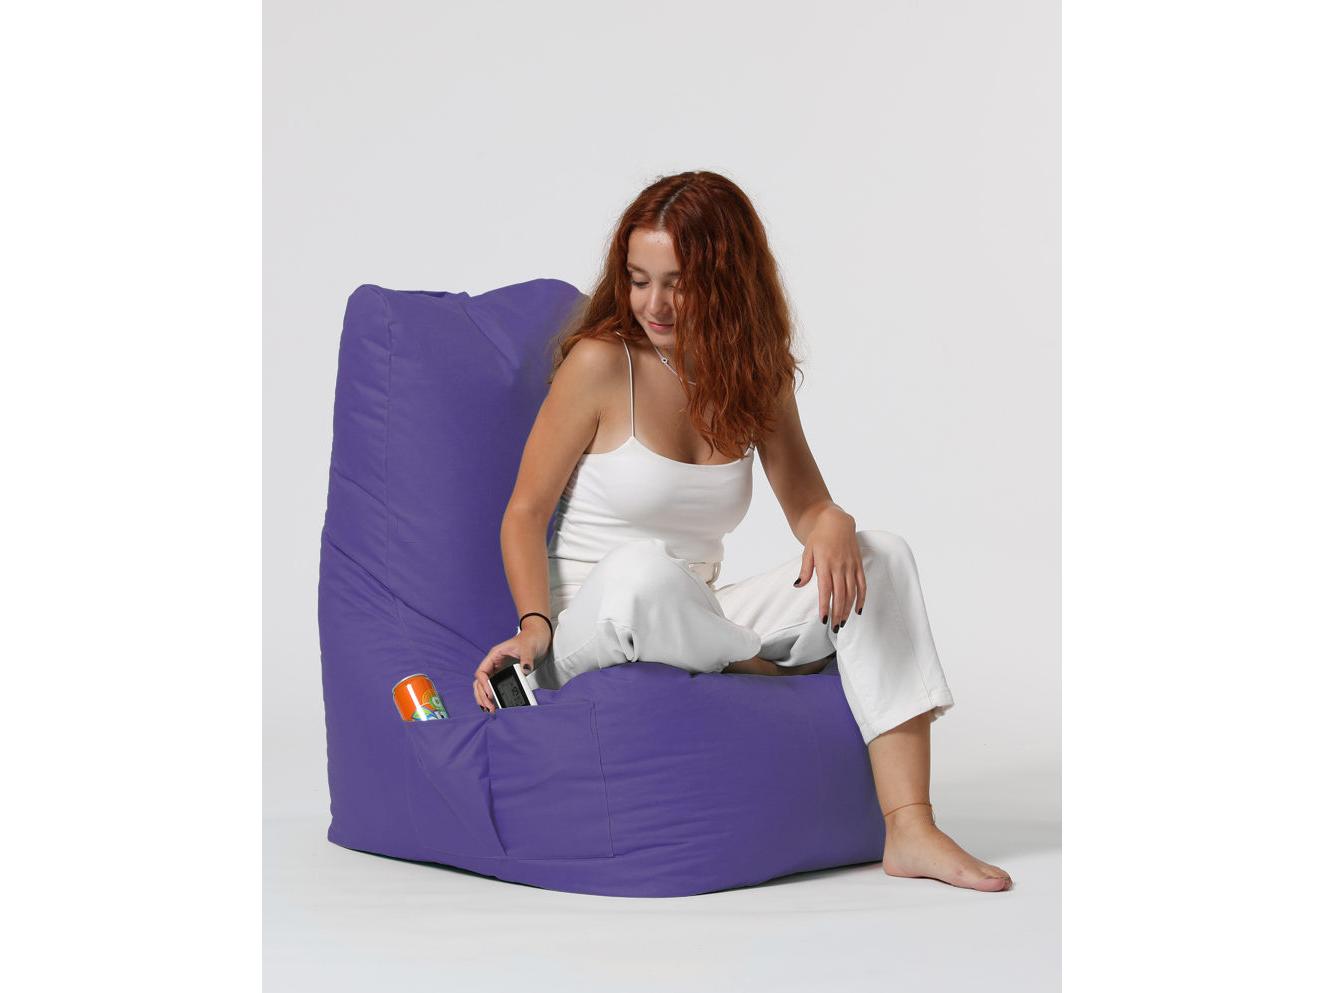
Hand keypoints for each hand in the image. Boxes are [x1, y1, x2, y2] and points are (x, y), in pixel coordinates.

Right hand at [471, 626, 550, 712]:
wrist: (539, 638)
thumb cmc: (531, 639)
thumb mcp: (529, 648)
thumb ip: (526, 659)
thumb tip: (524, 671)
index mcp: (495, 655)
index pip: (482, 672)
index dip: (484, 684)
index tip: (490, 694)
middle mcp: (494, 663)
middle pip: (480, 682)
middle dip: (482, 695)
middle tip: (489, 708)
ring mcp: (499, 670)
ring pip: (485, 686)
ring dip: (485, 698)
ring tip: (489, 709)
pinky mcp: (506, 675)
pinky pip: (495, 687)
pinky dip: (493, 696)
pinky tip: (495, 705)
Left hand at [793, 509, 865, 631]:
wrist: (836, 521)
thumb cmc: (819, 537)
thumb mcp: (808, 551)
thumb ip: (805, 570)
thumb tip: (798, 585)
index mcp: (825, 564)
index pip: (825, 590)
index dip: (825, 606)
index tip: (823, 619)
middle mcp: (839, 566)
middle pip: (840, 594)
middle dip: (837, 612)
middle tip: (834, 627)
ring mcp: (851, 566)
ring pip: (852, 591)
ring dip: (848, 608)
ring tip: (843, 622)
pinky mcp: (858, 564)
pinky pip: (862, 584)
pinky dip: (861, 598)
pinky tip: (858, 610)